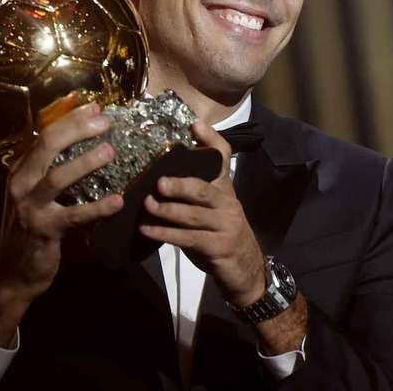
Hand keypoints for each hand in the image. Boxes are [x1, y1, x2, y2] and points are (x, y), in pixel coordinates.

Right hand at [0, 103, 123, 345]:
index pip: (45, 135)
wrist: (12, 272)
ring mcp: (30, 207)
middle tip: (105, 121)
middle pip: (48, 146)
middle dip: (77, 130)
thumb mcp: (34, 194)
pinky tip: (118, 201)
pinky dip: (97, 208)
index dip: (70, 118)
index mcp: (21, 170)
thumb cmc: (30, 228)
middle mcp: (21, 183)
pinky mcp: (43, 230)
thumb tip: (84, 144)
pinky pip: (73, 216)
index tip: (96, 106)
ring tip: (110, 150)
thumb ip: (51, 170)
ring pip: (57, 177)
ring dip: (85, 162)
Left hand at [139, 120, 265, 306]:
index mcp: (224, 188)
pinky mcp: (218, 247)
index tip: (194, 124)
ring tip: (147, 205)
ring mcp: (225, 225)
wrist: (245, 268)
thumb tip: (157, 176)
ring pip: (194, 215)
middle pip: (204, 189)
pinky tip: (148, 230)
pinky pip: (189, 239)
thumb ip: (193, 192)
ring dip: (167, 211)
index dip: (210, 140)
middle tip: (159, 182)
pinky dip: (166, 234)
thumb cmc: (220, 233)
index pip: (222, 157)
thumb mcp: (210, 209)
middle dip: (180, 185)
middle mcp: (227, 203)